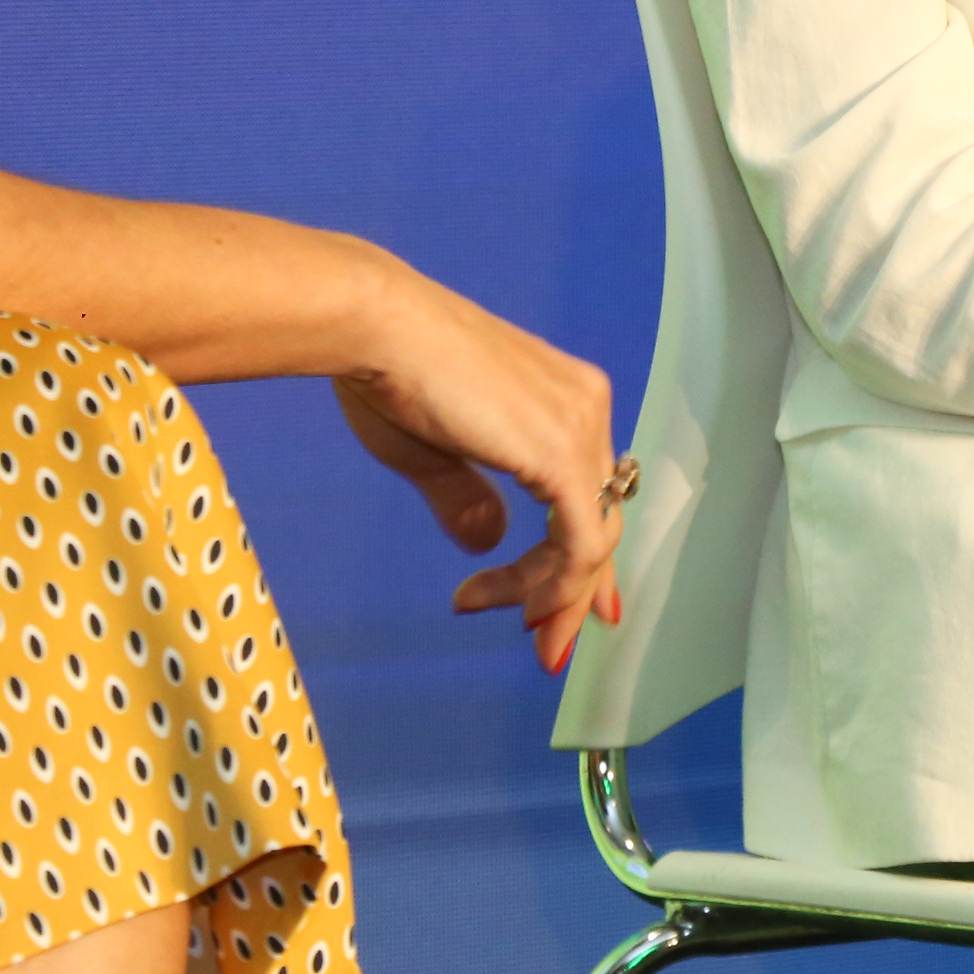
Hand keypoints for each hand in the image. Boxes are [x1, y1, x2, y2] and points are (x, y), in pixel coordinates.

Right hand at [331, 278, 624, 672]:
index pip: (590, 492)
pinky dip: (555, 584)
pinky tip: (517, 606)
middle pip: (598, 519)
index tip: (559, 611)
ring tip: (515, 627)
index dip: (582, 559)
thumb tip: (488, 543)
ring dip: (551, 595)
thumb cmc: (388, 374)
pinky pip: (580, 543)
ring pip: (591, 540)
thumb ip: (469, 498)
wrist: (376, 326)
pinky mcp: (561, 454)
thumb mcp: (435, 453)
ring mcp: (580, 427)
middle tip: (547, 647)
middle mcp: (586, 406)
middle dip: (571, 591)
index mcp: (564, 397)